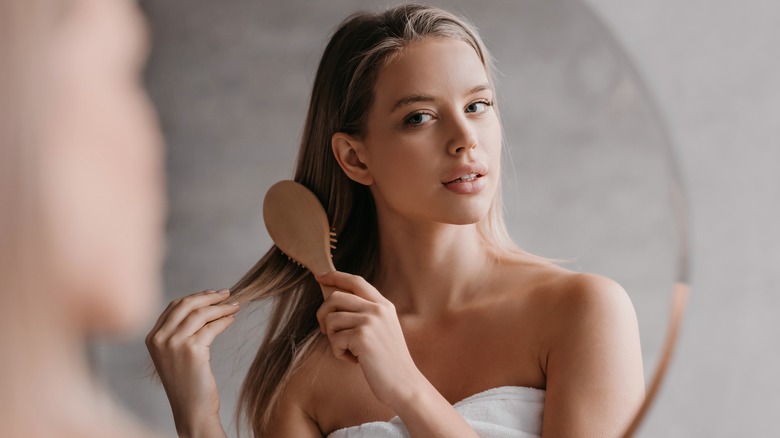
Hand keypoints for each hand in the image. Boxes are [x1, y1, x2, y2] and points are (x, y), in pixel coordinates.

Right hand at [145, 289, 237, 435]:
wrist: (191, 409)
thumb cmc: (187, 383)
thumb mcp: (175, 354)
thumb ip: (179, 332)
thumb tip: (204, 305)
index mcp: (152, 338)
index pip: (174, 306)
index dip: (195, 297)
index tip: (212, 294)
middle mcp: (160, 339)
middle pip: (186, 304)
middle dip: (209, 297)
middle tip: (227, 293)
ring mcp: (174, 343)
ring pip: (201, 313)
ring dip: (221, 307)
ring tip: (235, 306)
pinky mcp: (192, 350)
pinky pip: (212, 327)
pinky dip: (224, 320)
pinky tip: (232, 320)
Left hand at [315, 271, 423, 410]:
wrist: (403, 383)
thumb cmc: (388, 361)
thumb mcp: (382, 329)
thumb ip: (365, 313)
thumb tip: (333, 301)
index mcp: (383, 305)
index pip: (355, 281)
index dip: (335, 276)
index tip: (320, 276)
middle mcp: (377, 309)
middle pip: (336, 297)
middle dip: (323, 314)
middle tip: (325, 331)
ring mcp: (370, 321)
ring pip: (331, 319)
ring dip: (332, 339)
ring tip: (348, 350)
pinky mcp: (362, 336)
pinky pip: (334, 340)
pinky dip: (338, 353)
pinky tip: (354, 360)